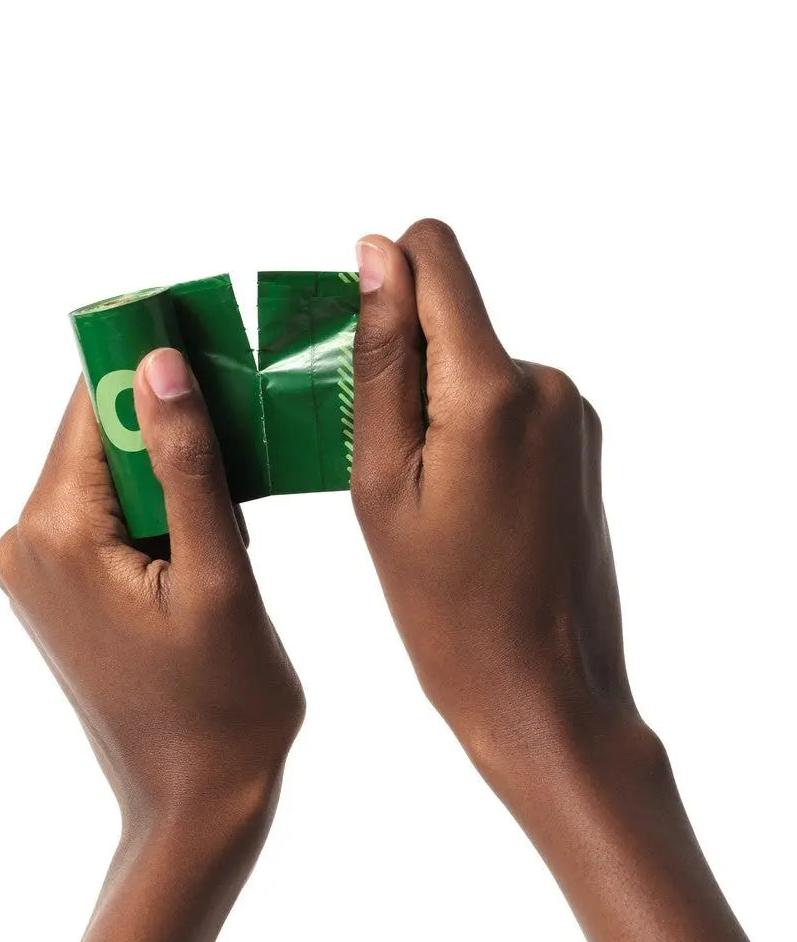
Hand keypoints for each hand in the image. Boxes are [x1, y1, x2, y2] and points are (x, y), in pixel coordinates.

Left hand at [0, 347, 303, 941]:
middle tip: (244, 411)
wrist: (196, 802)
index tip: (208, 324)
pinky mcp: (63, 588)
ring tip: (238, 494)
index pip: (92, 406)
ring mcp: (41, 569)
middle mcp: (28, 543)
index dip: (148, 359)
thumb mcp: (219, 574)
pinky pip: (111, 515)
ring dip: (172, 466)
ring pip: (111, 474)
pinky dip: (161, 504)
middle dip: (170, 418)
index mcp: (55, 534)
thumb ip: (187, 465)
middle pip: (99, 437)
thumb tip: (162, 364)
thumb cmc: (223, 704)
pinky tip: (213, 528)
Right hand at [352, 218, 628, 793]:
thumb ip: (381, 357)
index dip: (384, 277)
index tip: (358, 348)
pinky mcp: (582, 440)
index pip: (435, 253)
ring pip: (477, 361)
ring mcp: (574, 412)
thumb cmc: (443, 605)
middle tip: (382, 457)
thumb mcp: (381, 480)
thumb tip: (376, 253)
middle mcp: (548, 383)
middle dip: (405, 360)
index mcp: (492, 388)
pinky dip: (470, 427)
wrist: (542, 688)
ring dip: (436, 402)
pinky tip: (460, 499)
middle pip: (454, 313)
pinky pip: (508, 399)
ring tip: (424, 493)